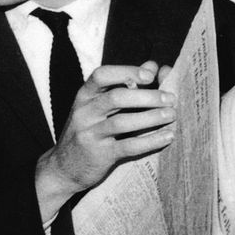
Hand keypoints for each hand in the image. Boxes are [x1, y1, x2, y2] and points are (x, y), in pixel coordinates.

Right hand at [35, 61, 173, 218]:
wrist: (63, 168)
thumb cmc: (87, 131)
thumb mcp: (98, 106)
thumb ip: (125, 85)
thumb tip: (153, 66)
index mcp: (84, 96)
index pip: (101, 75)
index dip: (126, 72)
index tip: (150, 75)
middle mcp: (84, 113)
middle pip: (116, 98)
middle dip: (147, 97)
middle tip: (170, 98)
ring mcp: (90, 135)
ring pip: (122, 122)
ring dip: (151, 118)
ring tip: (171, 115)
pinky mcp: (99, 155)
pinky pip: (128, 146)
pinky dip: (150, 141)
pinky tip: (167, 137)